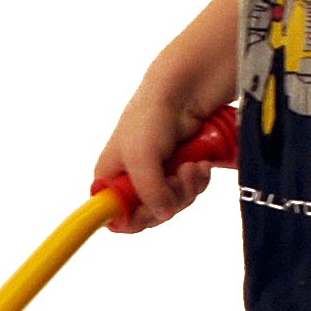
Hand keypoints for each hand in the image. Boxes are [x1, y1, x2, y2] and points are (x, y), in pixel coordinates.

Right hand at [94, 91, 215, 232]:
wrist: (182, 92)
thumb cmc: (150, 118)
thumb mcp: (142, 158)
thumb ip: (149, 192)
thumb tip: (163, 215)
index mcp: (110, 178)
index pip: (115, 217)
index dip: (135, 218)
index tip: (153, 208)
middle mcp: (130, 180)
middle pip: (150, 214)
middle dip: (170, 198)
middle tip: (180, 177)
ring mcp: (156, 176)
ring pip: (173, 204)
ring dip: (187, 188)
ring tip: (193, 166)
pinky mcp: (177, 171)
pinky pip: (189, 191)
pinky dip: (197, 181)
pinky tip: (201, 165)